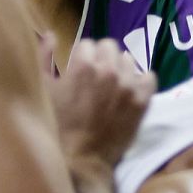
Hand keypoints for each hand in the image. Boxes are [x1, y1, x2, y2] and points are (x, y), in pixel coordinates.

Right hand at [51, 38, 154, 167]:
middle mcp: (109, 71)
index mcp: (83, 65)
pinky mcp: (143, 101)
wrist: (82, 159)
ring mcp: (129, 86)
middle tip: (95, 77)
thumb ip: (44, 57)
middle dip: (101, 58)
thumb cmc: (57, 126)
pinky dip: (140, 81)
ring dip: (119, 68)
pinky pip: (149, 77)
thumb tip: (51, 33)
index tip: (78, 70)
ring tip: (111, 85)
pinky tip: (129, 91)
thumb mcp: (43, 90)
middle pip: (109, 46)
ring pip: (128, 60)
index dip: (81, 56)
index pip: (87, 44)